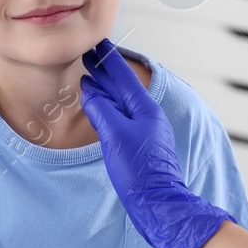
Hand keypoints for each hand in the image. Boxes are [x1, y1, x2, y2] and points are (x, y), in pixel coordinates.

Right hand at [80, 38, 234, 247]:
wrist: (158, 204)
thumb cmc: (139, 172)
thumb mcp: (115, 135)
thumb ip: (101, 109)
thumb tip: (90, 91)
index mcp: (145, 109)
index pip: (123, 75)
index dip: (108, 58)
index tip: (96, 43)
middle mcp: (148, 116)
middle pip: (123, 86)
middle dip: (105, 70)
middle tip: (89, 55)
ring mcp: (145, 131)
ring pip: (121, 101)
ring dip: (105, 88)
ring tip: (90, 76)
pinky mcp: (140, 145)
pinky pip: (121, 117)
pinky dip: (108, 106)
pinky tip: (99, 107)